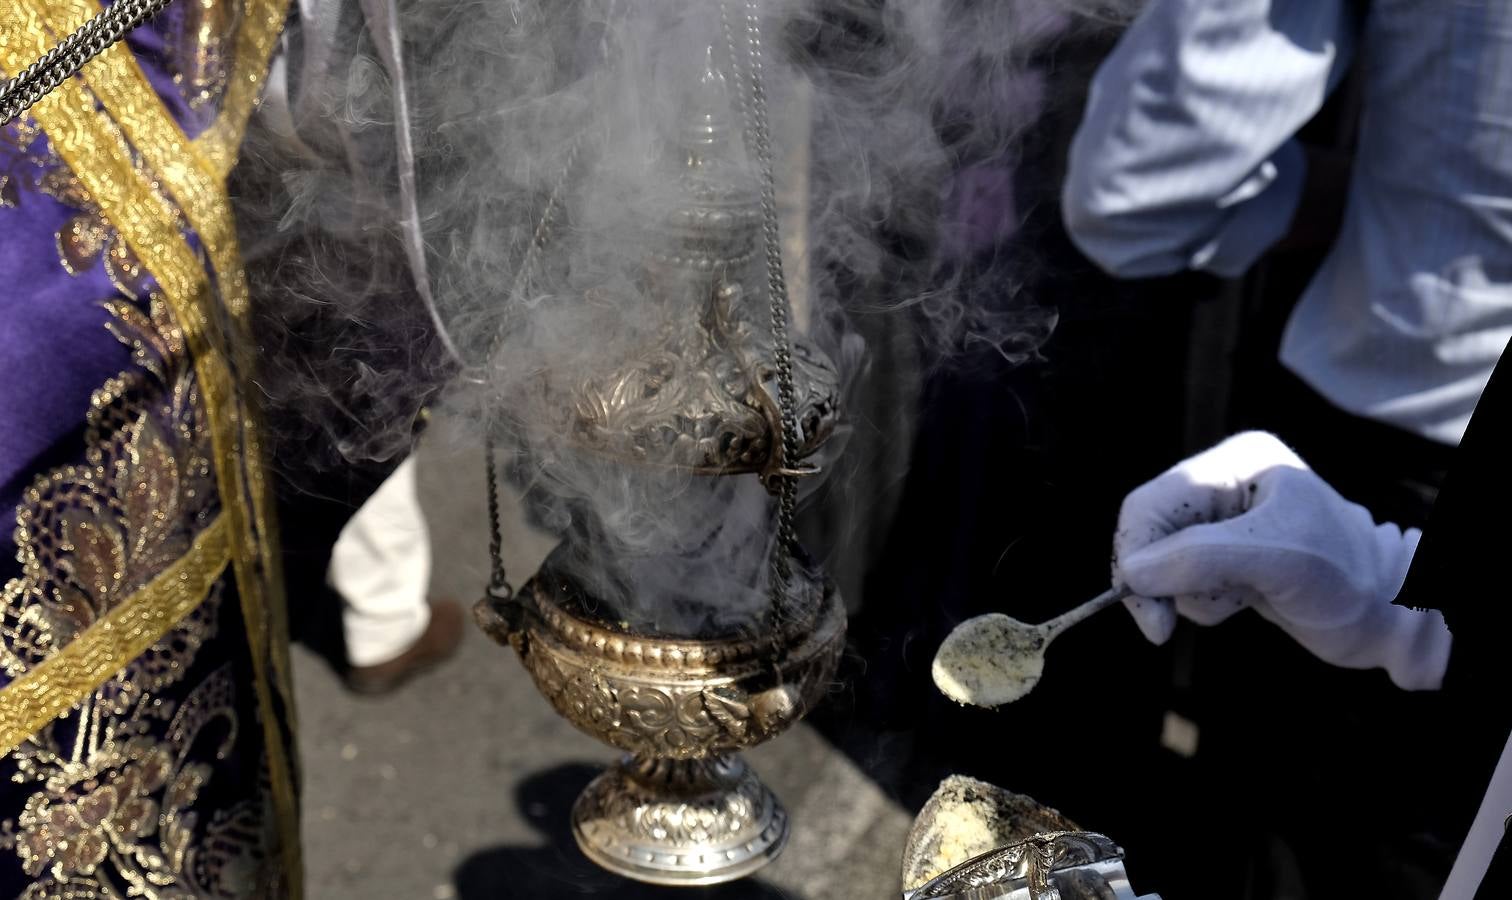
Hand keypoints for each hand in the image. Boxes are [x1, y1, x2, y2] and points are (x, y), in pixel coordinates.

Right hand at [1112, 432, 1450, 689]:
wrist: (1393, 615)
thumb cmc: (1349, 579)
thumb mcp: (1277, 561)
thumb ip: (1201, 558)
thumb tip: (1133, 572)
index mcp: (1235, 462)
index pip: (1153, 502)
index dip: (1137, 554)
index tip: (1148, 613)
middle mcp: (1224, 483)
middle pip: (1150, 532)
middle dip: (1159, 581)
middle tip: (1163, 628)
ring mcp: (1223, 520)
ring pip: (1162, 562)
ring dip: (1190, 594)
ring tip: (1240, 598)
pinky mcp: (1226, 554)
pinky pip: (1184, 580)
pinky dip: (1204, 600)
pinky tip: (1244, 600)